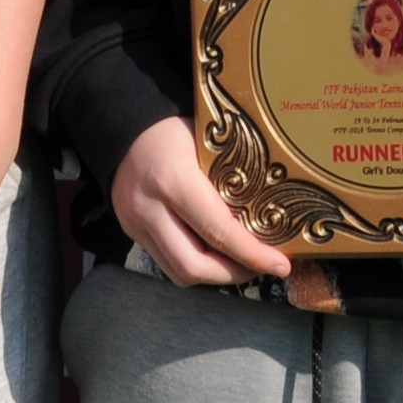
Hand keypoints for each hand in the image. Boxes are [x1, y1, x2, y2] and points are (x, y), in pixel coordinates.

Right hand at [108, 115, 290, 286]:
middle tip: (262, 267)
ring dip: (212, 275)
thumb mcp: (208, 144)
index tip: (280, 265)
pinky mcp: (131, 233)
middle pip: (194, 265)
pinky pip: (166, 262)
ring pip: (177, 272)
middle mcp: (148, 209)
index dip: (252, 255)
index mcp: (172, 181)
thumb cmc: (174, 128)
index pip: (218, 232)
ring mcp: (134, 225)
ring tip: (241, 262)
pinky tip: (214, 252)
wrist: (122, 127)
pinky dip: (194, 263)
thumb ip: (232, 180)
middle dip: (233, 273)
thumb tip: (274, 213)